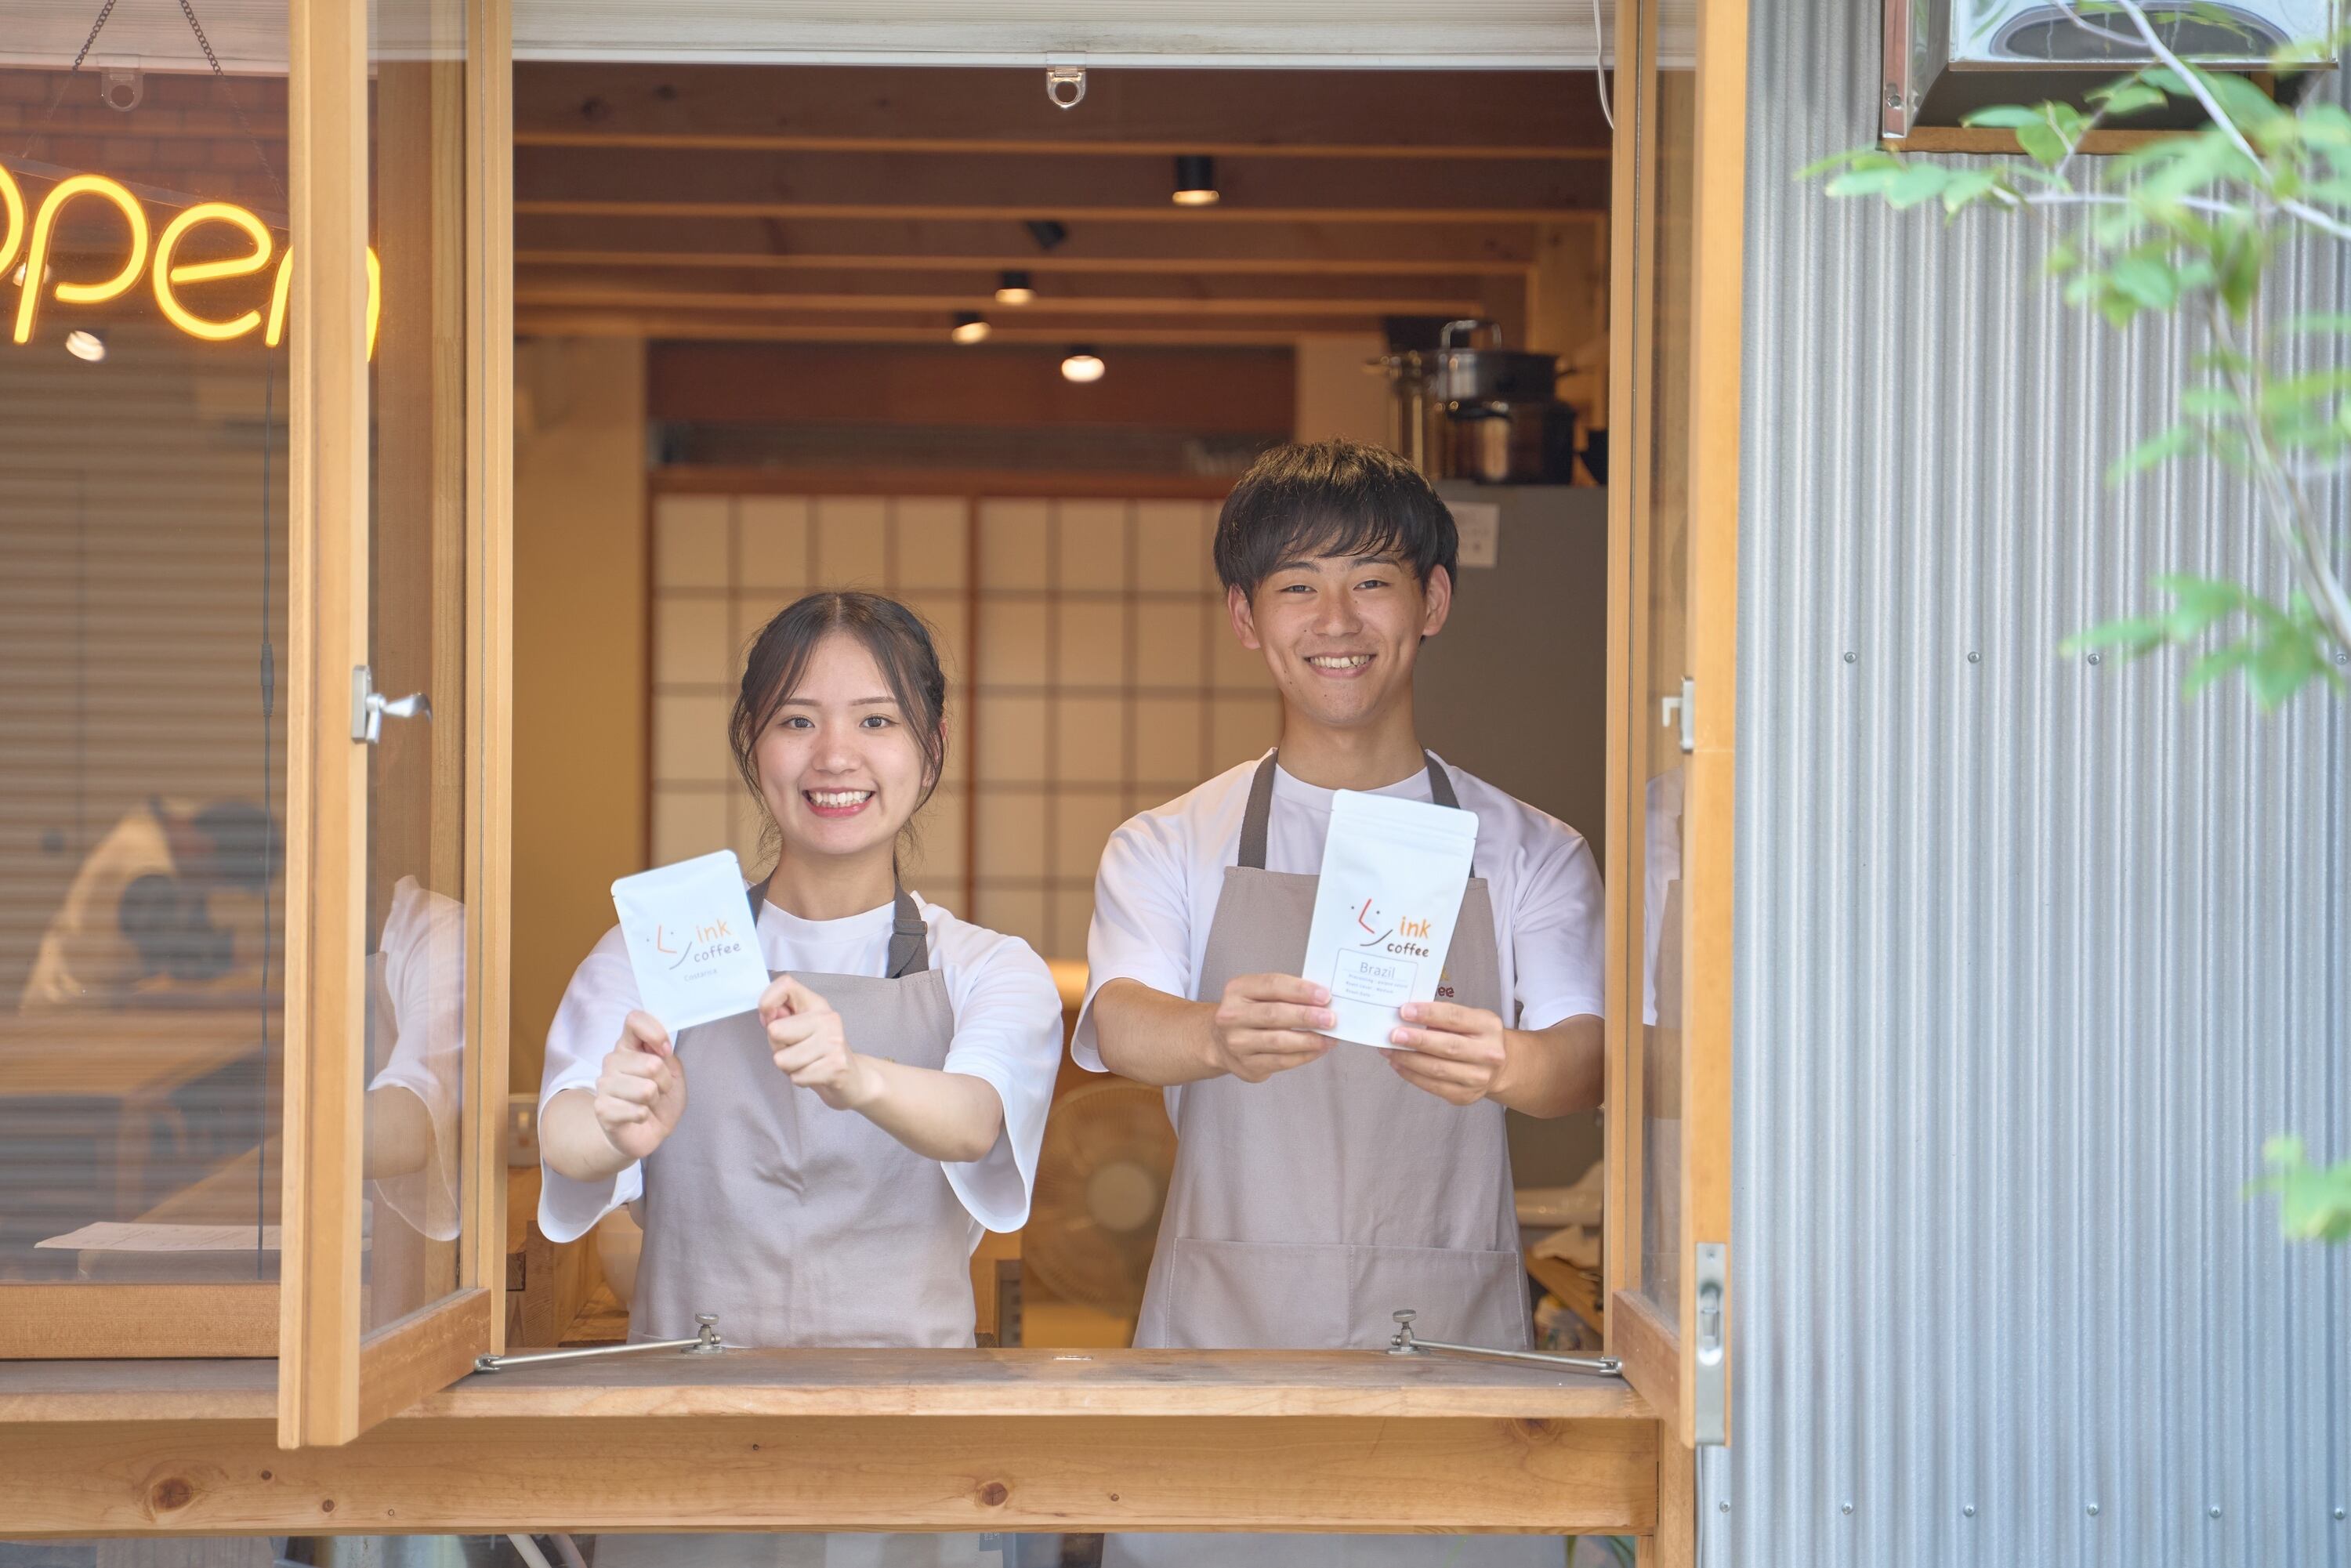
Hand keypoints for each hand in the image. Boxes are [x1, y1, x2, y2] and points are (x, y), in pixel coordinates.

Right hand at [593, 1010, 686, 1159]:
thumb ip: (666, 1054)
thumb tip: (661, 1048)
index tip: (665, 1051)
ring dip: (655, 1101)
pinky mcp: (602, 1109)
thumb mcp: (672, 1073)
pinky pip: (638, 1111)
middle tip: (658, 1090)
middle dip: (665, 1081)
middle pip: (651, 1063)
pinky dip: (645, 1116)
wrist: (644, 1133)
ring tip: (647, 1103)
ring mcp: (604, 1085)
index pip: (635, 1020)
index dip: (656, 1033)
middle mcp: (612, 1061)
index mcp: (629, 1045)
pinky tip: (638, 1117)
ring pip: (646, 1090)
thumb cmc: (658, 1100)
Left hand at [762, 975, 881, 1110]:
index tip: (769, 1018)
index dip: (767, 1001)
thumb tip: (768, 1016)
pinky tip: (814, 1074)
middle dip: (777, 1047)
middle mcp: (827, 1018)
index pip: (785, 985)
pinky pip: (796, 1077)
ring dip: (789, 1067)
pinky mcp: (836, 1066)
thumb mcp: (800, 1027)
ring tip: (805, 1063)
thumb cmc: (819, 1052)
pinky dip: (800, 1080)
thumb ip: (781, 1017)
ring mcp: (833, 1042)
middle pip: (775, 1031)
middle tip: (795, 1049)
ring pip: (782, 1059)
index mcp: (816, 1004)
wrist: (853, 1076)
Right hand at [1207, 972, 1336, 1082]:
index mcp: (1237, 990)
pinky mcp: (1247, 1065)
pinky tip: (1318, 1049)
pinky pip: (1281, 1061)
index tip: (1324, 995)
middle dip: (1307, 1016)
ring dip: (1310, 1039)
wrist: (1220, 1042)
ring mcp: (1237, 1042)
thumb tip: (1322, 1001)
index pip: (1272, 985)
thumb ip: (1285, 994)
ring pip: (1279, 1041)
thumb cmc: (1248, 1014)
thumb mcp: (1258, 994)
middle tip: (1331, 1018)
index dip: (1301, 990)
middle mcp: (1232, 1016)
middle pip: (1275, 1014)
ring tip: (1329, 1037)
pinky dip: (1304, 1055)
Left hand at [1386, 1000, 1510, 1104]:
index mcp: (1488, 1026)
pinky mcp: (1465, 1095)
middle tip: (1393, 1034)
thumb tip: (1406, 1018)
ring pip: (1437, 1069)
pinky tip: (1398, 1064)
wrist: (1498, 1068)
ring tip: (1388, 1049)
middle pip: (1448, 1046)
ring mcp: (1479, 1078)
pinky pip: (1433, 1086)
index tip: (1405, 1011)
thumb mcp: (1469, 1019)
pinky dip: (1411, 1074)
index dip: (1428, 1014)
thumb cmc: (1476, 1038)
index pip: (1455, 1017)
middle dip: (1417, 1040)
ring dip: (1408, 1059)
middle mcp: (1489, 1053)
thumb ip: (1443, 1018)